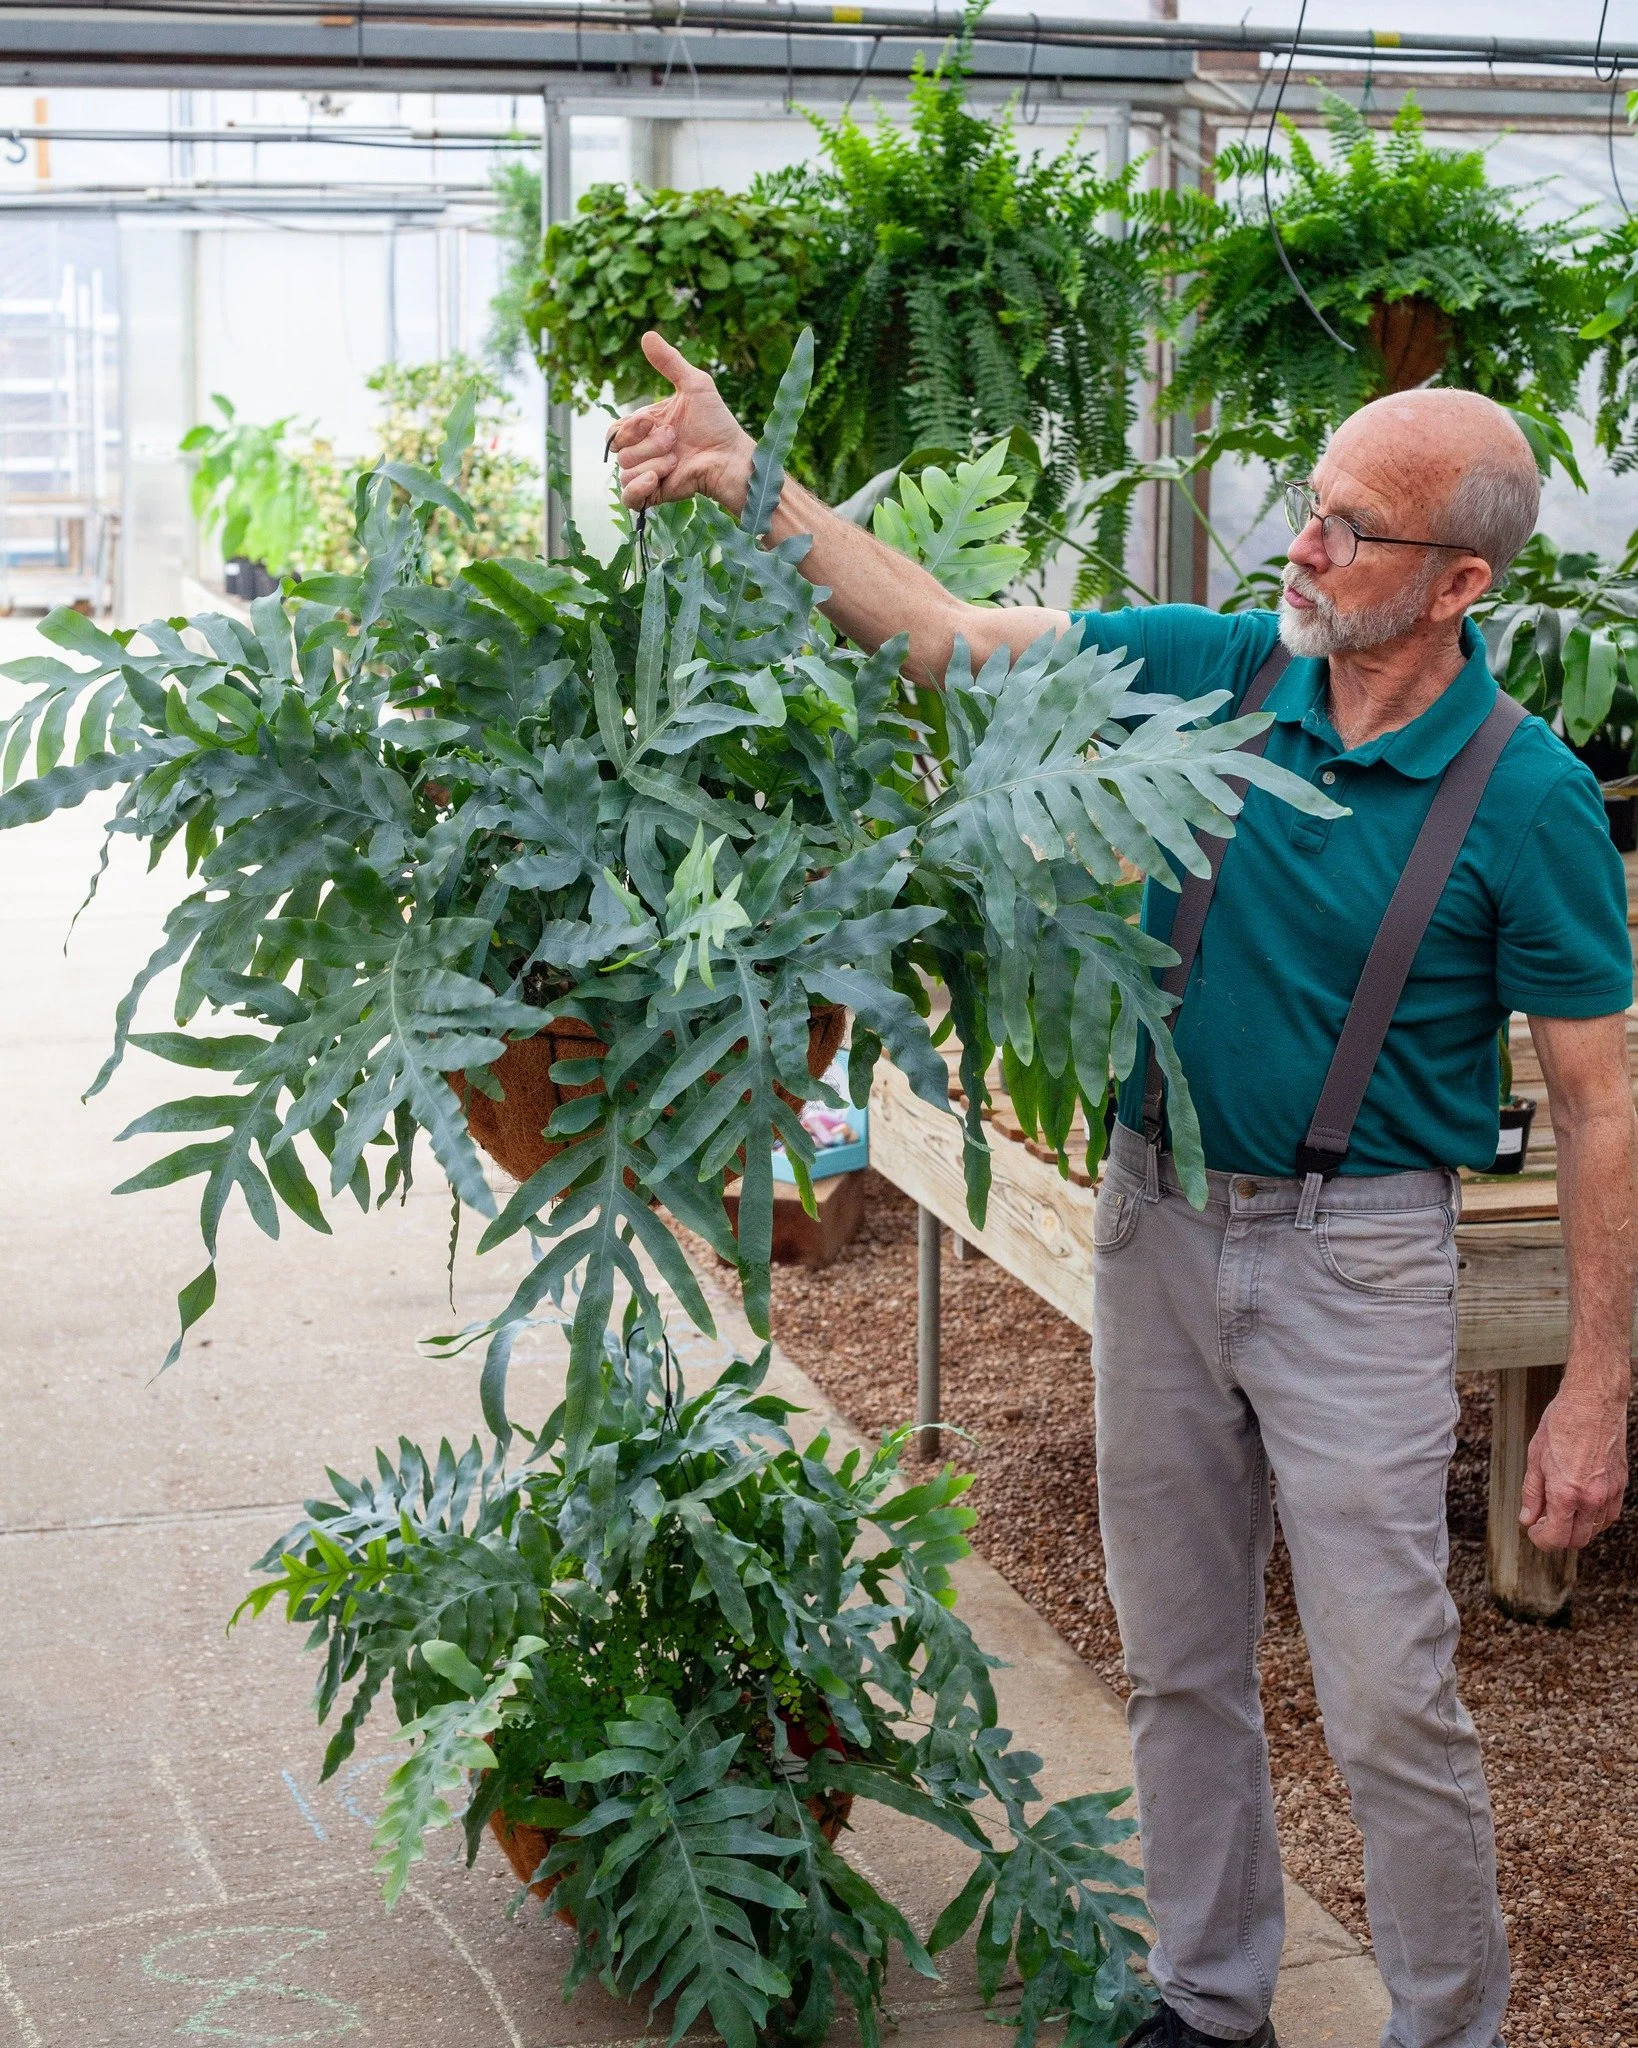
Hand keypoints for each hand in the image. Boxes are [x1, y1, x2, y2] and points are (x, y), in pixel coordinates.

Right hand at [608, 332, 755, 516]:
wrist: (731, 456)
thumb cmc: (717, 422)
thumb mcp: (694, 384)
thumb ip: (669, 361)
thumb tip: (646, 334)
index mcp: (646, 429)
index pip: (616, 431)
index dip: (628, 428)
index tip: (652, 422)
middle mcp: (644, 452)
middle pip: (621, 451)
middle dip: (648, 444)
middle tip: (675, 440)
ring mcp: (649, 474)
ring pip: (626, 471)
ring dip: (653, 463)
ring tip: (677, 460)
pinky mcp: (655, 495)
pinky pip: (629, 497)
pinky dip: (638, 488)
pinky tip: (657, 479)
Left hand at [1519, 1377, 1630, 1549]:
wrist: (1593, 1402)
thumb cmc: (1561, 1424)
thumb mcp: (1535, 1458)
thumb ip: (1532, 1493)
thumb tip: (1528, 1519)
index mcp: (1566, 1493)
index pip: (1557, 1538)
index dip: (1542, 1541)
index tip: (1534, 1531)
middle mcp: (1591, 1498)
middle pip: (1578, 1540)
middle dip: (1559, 1537)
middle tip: (1544, 1521)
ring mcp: (1610, 1492)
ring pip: (1596, 1529)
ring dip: (1578, 1528)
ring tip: (1561, 1509)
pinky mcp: (1621, 1484)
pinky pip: (1610, 1514)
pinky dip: (1595, 1517)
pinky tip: (1582, 1504)